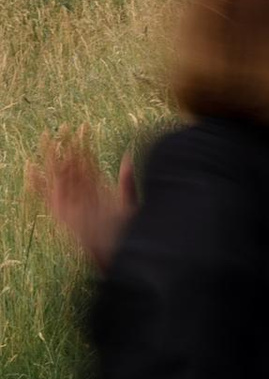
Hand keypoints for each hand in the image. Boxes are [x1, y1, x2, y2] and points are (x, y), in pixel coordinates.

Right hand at [30, 138, 133, 269]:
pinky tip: (30, 168)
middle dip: (66, 145)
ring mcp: (71, 202)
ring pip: (59, 174)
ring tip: (46, 138)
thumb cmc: (127, 230)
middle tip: (62, 126)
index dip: (86, 144)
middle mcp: (82, 193)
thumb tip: (128, 155)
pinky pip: (46, 196)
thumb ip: (126, 180)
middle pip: (72, 164)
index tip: (84, 126)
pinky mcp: (62, 214)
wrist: (120, 252)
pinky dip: (36, 183)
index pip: (89, 160)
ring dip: (52, 156)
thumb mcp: (128, 202)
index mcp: (98, 189)